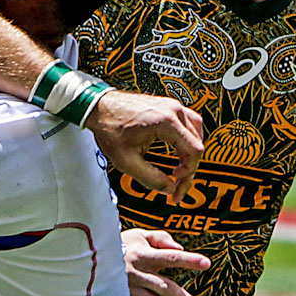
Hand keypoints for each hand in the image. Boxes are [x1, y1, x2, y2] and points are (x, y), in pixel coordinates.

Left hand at [86, 91, 203, 197]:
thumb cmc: (109, 127)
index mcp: (166, 122)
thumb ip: (150, 178)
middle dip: (190, 167)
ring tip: (181, 169)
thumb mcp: (126, 160)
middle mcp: (173, 110)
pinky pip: (188, 123)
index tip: (176, 182)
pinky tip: (179, 150)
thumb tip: (169, 189)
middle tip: (178, 184)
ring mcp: (171, 106)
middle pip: (198, 143)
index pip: (194, 151)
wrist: (98, 106)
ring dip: (191, 152)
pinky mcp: (167, 106)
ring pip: (197, 132)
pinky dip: (187, 139)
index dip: (189, 171)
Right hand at [123, 228, 208, 295]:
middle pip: (164, 286)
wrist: (88, 258)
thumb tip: (180, 248)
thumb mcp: (138, 235)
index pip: (169, 257)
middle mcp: (135, 272)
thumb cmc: (120, 246)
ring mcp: (127, 288)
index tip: (206, 263)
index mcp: (142, 255)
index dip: (188, 260)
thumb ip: (161, 238)